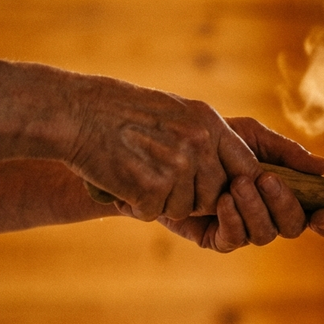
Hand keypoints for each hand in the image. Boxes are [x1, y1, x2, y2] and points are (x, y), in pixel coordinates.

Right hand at [68, 79, 261, 221]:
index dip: (238, 188)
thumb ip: (207, 137)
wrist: (75, 112)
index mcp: (209, 123)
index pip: (248, 169)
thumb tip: (239, 171)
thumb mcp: (176, 111)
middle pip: (216, 196)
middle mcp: (199, 143)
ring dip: (162, 201)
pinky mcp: (152, 187)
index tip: (227, 194)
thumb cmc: (121, 111)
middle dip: (193, 198)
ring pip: (185, 208)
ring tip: (138, 175)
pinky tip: (122, 183)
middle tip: (162, 182)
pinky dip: (138, 205)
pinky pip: (155, 212)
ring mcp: (177, 165)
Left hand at [157, 117, 323, 251]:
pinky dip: (232, 220)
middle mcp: (267, 216)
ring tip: (237, 184)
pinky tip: (223, 200)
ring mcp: (243, 230)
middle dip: (284, 204)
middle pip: (292, 227)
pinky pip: (234, 240)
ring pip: (264, 234)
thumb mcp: (253, 136)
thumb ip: (287, 152)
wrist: (168, 149)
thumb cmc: (214, 139)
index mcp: (282, 193)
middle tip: (266, 179)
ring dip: (255, 209)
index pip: (312, 214)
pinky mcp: (216, 239)